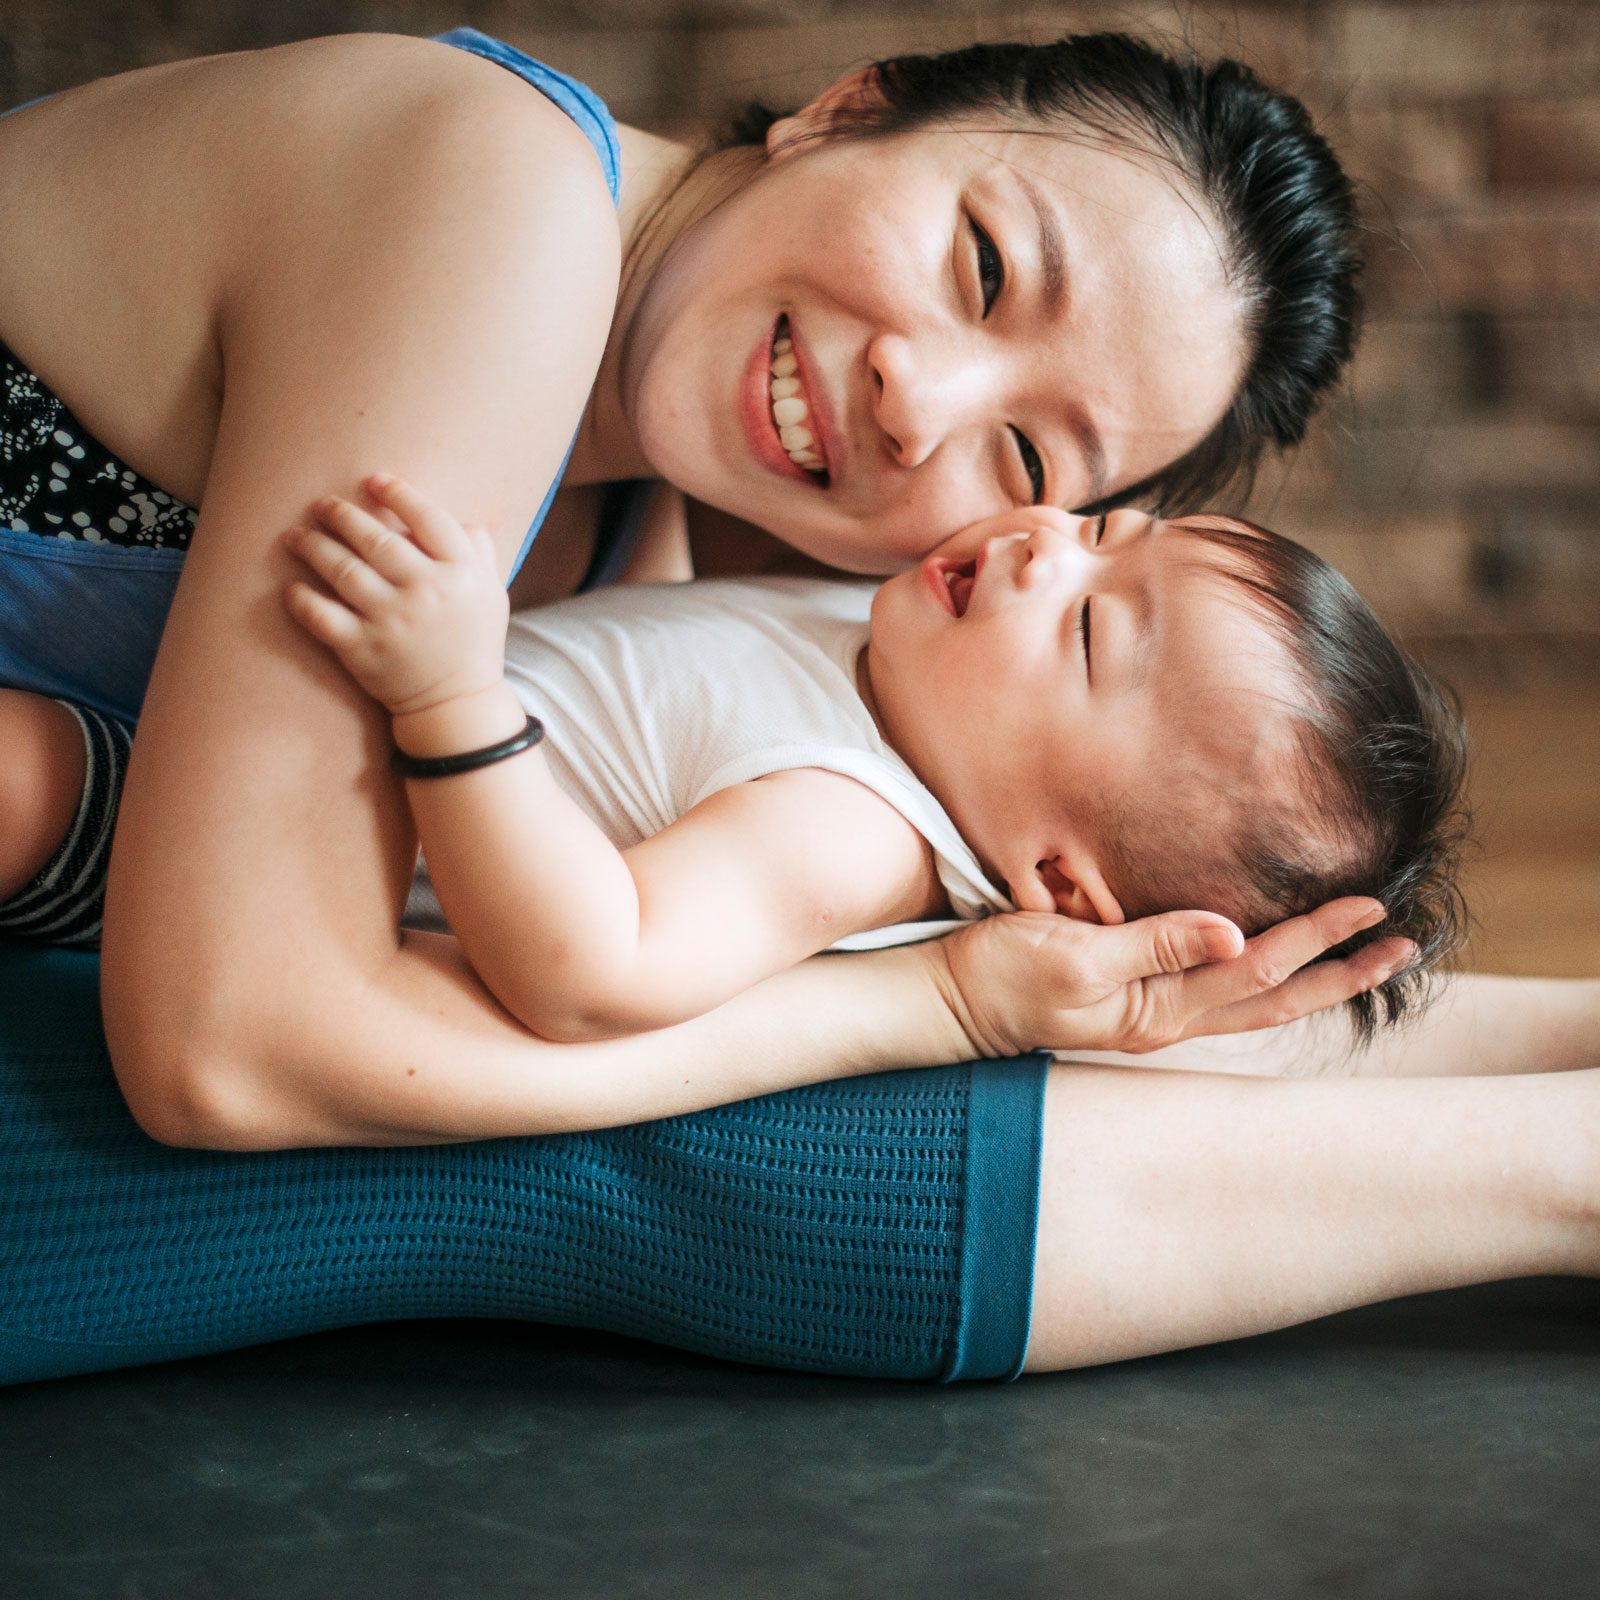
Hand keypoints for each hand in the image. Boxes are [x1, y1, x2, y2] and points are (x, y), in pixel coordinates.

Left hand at [282, 473, 508, 716]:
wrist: (456, 704)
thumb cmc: (473, 642)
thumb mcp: (491, 593)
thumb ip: (478, 552)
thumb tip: (460, 517)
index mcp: (462, 574)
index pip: (428, 519)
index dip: (398, 494)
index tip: (373, 481)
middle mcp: (427, 592)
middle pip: (376, 539)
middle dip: (342, 515)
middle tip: (322, 505)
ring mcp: (392, 622)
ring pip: (342, 570)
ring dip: (313, 547)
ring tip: (295, 536)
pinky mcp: (364, 650)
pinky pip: (322, 616)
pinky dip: (302, 600)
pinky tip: (291, 588)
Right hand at [928, 898, 1412, 1057]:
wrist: (947, 1002)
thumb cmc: (1001, 975)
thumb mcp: (1075, 956)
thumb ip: (1154, 944)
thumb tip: (1235, 935)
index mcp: (1156, 1009)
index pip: (1254, 971)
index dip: (1314, 938)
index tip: (1368, 907)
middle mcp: (1165, 1020)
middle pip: (1273, 1001)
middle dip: (1341, 975)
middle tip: (1402, 948)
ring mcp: (1149, 1014)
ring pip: (1252, 1003)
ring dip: (1313, 982)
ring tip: (1362, 959)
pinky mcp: (1131, 999)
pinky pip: (1218, 996)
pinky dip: (1264, 982)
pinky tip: (1275, 964)